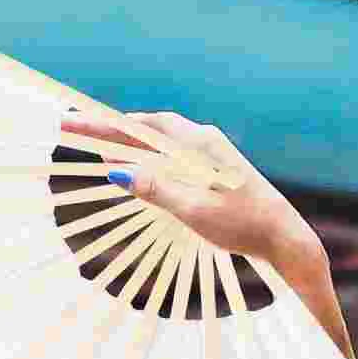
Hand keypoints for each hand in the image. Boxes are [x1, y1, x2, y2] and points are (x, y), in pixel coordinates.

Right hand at [58, 109, 327, 269]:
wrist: (281, 235)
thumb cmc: (242, 224)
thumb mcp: (194, 211)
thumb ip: (157, 190)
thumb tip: (119, 173)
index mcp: (199, 144)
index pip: (144, 127)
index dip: (107, 125)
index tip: (77, 123)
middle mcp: (204, 141)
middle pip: (148, 128)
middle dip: (111, 130)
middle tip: (76, 131)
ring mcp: (210, 153)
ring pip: (159, 141)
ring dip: (128, 142)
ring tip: (97, 145)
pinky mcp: (213, 169)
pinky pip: (172, 155)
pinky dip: (148, 156)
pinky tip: (136, 164)